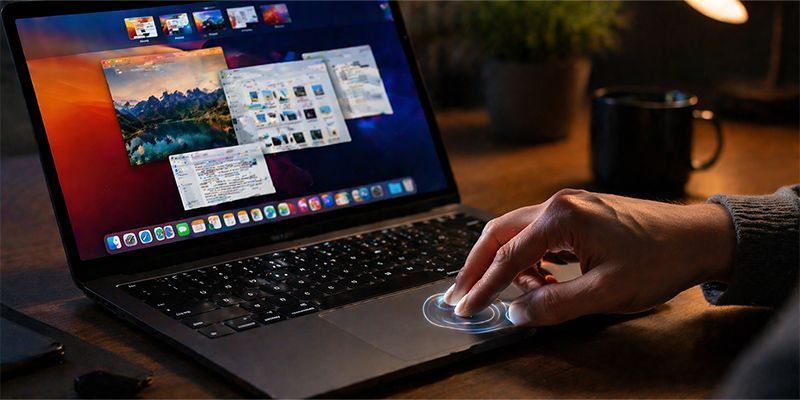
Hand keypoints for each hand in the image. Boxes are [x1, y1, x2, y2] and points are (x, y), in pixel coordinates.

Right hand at [443, 189, 734, 325]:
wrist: (699, 237)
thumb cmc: (659, 259)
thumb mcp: (606, 293)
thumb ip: (555, 304)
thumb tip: (516, 312)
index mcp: (562, 216)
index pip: (507, 255)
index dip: (483, 286)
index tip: (465, 308)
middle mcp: (559, 203)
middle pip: (500, 233)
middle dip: (477, 266)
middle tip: (460, 295)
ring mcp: (568, 205)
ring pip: (516, 232)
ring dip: (503, 262)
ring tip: (507, 294)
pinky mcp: (577, 213)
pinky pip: (537, 233)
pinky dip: (527, 257)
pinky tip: (538, 280)